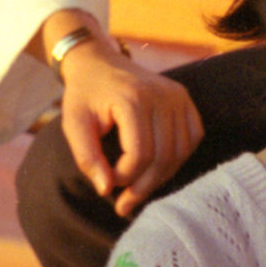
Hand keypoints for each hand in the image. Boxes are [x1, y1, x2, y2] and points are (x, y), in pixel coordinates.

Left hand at [56, 43, 203, 214]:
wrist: (98, 62)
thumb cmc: (84, 95)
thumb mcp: (73, 124)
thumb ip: (87, 157)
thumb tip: (106, 190)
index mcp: (133, 99)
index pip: (140, 153)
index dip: (125, 177)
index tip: (108, 183)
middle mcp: (162, 95)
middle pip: (163, 156)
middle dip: (143, 186)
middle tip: (124, 204)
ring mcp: (178, 96)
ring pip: (180, 152)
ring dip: (161, 178)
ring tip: (138, 189)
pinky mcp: (185, 100)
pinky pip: (192, 139)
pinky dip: (177, 159)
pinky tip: (157, 168)